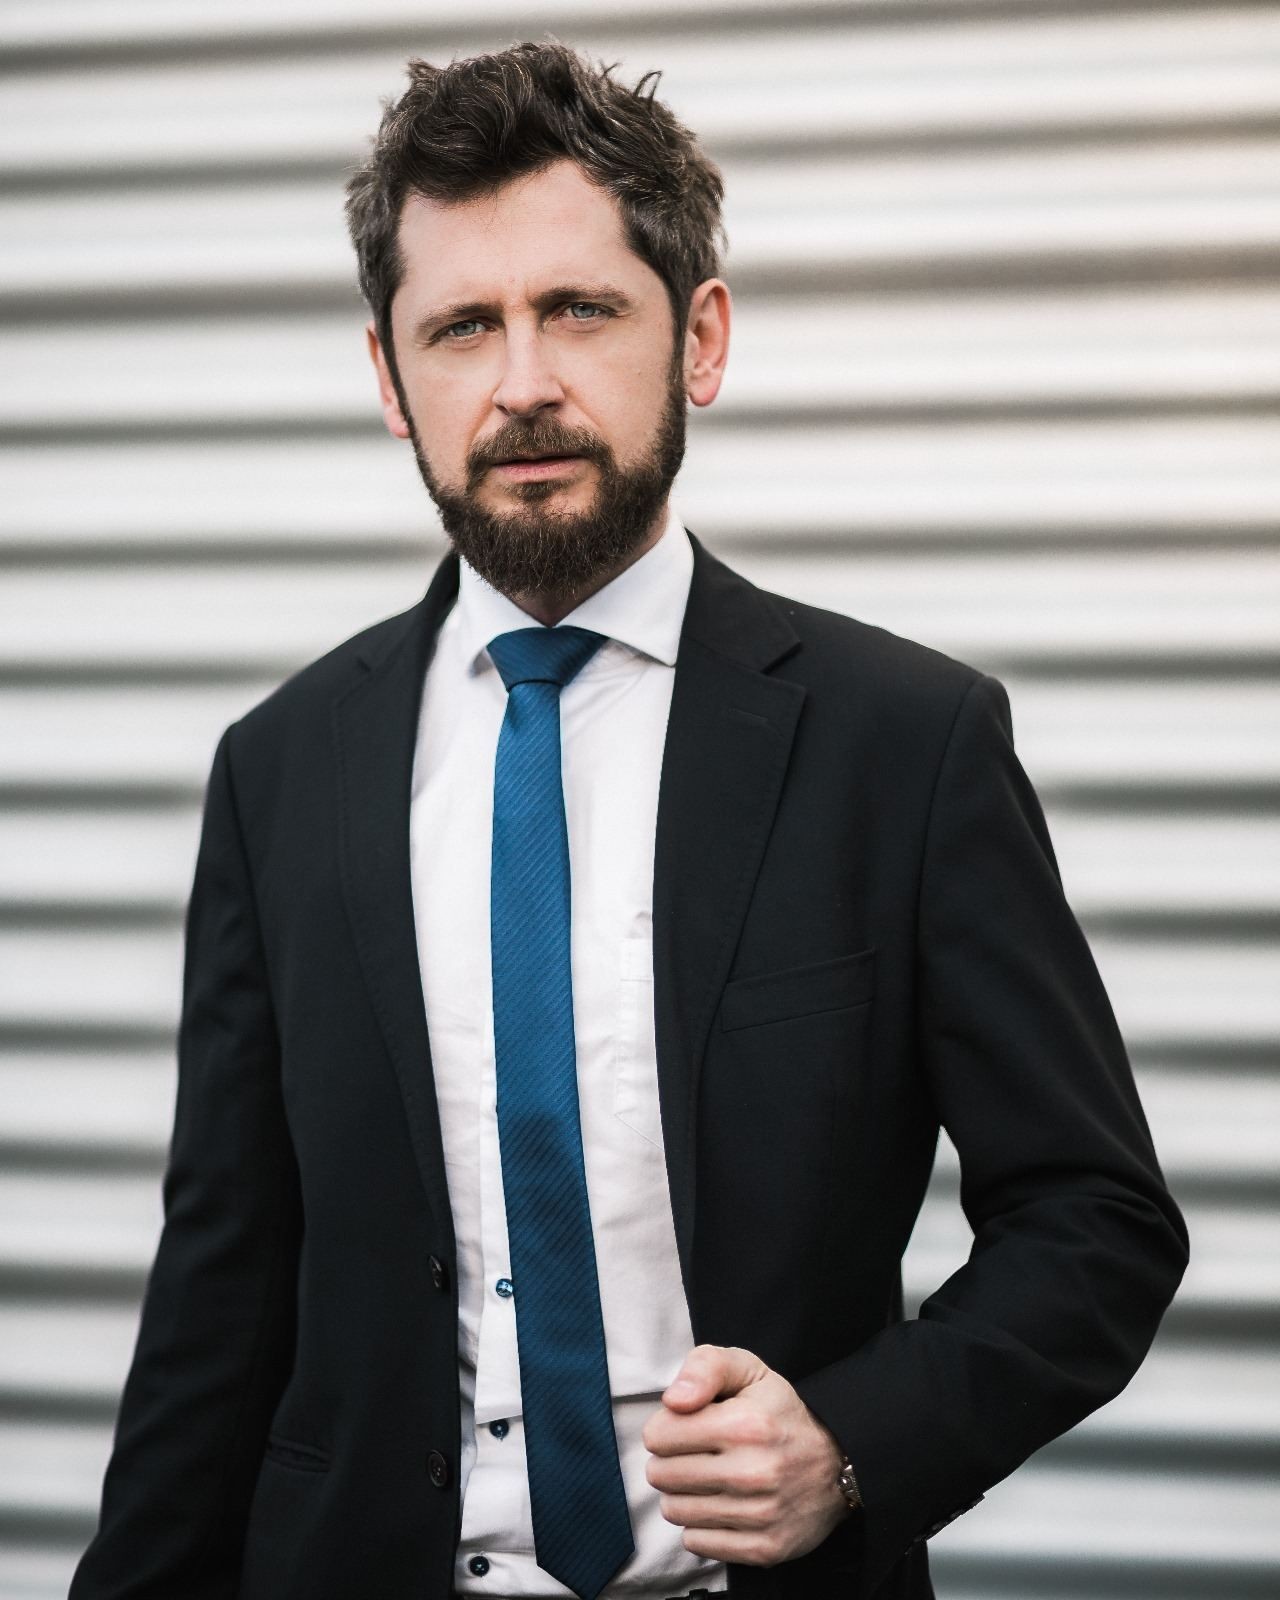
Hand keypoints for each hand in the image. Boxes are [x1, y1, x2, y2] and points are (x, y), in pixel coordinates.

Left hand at [642, 1344, 849, 1566]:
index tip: (685, 1426)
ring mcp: (759, 1515)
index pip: (658, 1435)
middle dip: (670, 1461)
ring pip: (675, 1511)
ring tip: (707, 1479)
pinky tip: (721, 1507)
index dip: (666, 1427)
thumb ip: (704, 1368)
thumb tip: (672, 1401)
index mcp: (744, 1424)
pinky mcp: (764, 1549)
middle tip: (695, 1454)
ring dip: (683, 1495)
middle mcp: (752, 1472)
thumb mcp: (748, 1369)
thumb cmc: (780, 1412)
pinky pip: (696, 1543)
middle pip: (661, 1475)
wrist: (838, 1463)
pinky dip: (701, 1526)